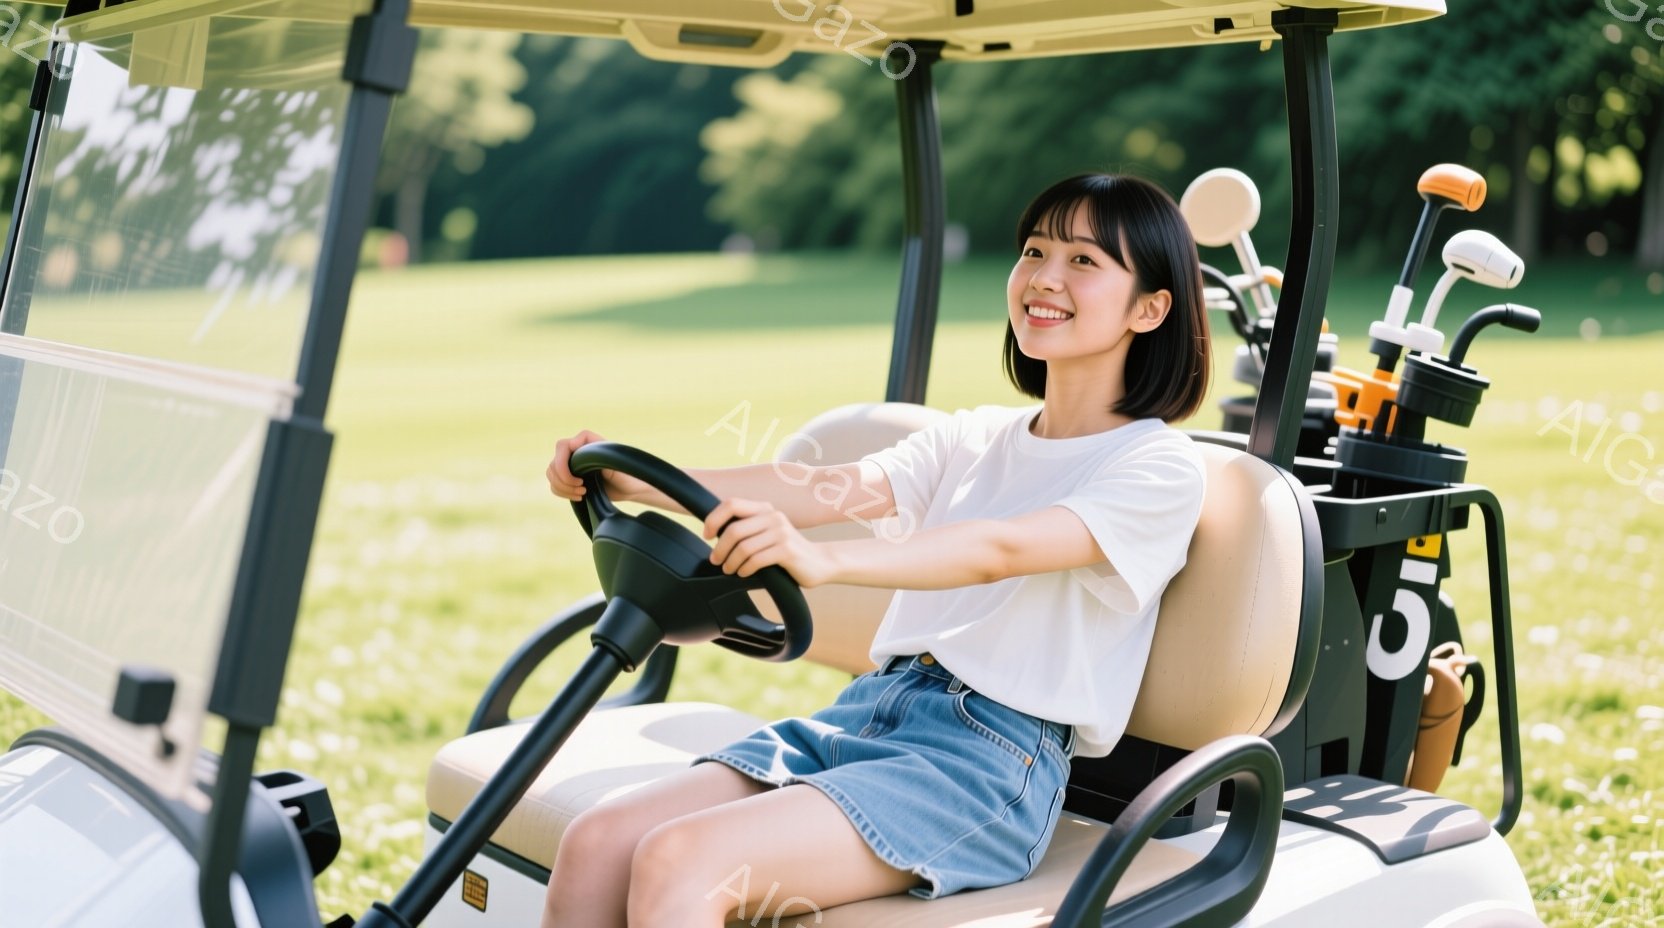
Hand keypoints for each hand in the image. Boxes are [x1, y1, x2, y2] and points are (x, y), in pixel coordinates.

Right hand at [546, 430, 642, 501]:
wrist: (630, 488)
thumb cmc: (627, 474)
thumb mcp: (615, 463)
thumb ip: (596, 453)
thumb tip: (573, 444)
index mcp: (586, 441)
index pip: (562, 446)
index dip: (563, 465)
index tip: (580, 481)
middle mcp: (576, 450)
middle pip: (553, 463)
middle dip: (563, 481)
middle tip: (582, 489)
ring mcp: (571, 464)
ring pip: (551, 474)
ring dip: (562, 488)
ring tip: (582, 494)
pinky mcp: (570, 478)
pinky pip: (554, 484)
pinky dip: (562, 493)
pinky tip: (578, 497)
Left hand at [704, 498, 835, 587]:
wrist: (819, 562)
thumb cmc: (786, 550)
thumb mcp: (766, 533)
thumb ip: (747, 528)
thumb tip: (714, 533)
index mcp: (765, 508)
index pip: (731, 504)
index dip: (713, 518)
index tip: (707, 535)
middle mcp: (773, 516)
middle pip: (734, 529)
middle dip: (720, 548)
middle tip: (716, 560)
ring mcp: (782, 532)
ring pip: (744, 547)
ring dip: (731, 562)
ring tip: (729, 570)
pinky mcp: (787, 550)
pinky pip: (756, 560)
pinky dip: (745, 569)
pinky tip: (744, 573)